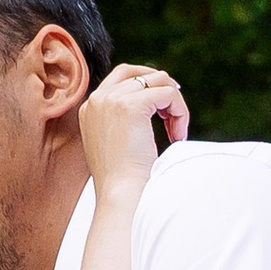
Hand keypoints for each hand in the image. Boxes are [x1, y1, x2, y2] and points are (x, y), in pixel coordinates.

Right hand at [79, 61, 187, 192]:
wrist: (121, 196)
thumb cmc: (123, 181)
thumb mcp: (117, 144)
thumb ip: (125, 121)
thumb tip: (155, 103)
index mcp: (90, 108)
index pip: (122, 77)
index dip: (147, 85)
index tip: (165, 106)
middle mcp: (97, 99)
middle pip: (138, 73)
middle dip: (162, 87)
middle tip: (176, 109)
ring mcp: (112, 100)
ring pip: (159, 81)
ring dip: (175, 105)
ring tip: (177, 133)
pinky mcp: (131, 106)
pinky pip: (168, 93)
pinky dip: (180, 111)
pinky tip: (178, 136)